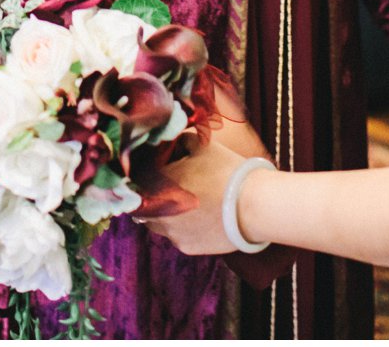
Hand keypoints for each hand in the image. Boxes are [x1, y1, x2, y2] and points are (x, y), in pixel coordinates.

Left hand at [143, 134, 248, 255]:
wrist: (253, 206)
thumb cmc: (227, 172)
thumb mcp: (202, 145)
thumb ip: (180, 141)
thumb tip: (170, 142)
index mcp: (156, 182)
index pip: (135, 179)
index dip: (143, 175)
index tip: (153, 171)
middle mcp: (157, 210)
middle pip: (142, 203)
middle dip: (150, 196)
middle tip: (168, 187)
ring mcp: (170, 232)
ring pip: (156, 223)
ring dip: (163, 213)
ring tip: (185, 204)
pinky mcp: (185, 247)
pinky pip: (175, 236)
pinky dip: (181, 228)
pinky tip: (198, 218)